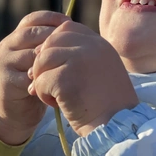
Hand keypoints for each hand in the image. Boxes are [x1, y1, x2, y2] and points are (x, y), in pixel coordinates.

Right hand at [0, 10, 69, 144]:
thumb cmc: (35, 83)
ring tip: (68, 63)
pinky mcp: (6, 81)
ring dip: (50, 59)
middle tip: (72, 44)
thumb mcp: (41, 61)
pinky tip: (58, 81)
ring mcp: (4, 63)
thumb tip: (74, 28)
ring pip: (31, 54)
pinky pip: (28, 76)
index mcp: (16, 38)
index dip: (51, 18)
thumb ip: (50, 46)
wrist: (16, 112)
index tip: (70, 23)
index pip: (32, 19)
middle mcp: (7, 46)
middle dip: (54, 38)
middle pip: (32, 34)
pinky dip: (45, 78)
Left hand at [28, 20, 138, 136]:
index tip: (53, 65)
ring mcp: (78, 60)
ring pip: (42, 60)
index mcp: (100, 44)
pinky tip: (58, 104)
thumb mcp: (99, 72)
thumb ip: (78, 58)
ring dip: (42, 80)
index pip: (67, 28)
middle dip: (43, 63)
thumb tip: (39, 52)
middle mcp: (91, 47)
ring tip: (55, 96)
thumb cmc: (106, 105)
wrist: (116, 126)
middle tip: (47, 84)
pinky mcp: (66, 78)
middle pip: (51, 42)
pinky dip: (43, 95)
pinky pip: (41, 81)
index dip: (54, 44)